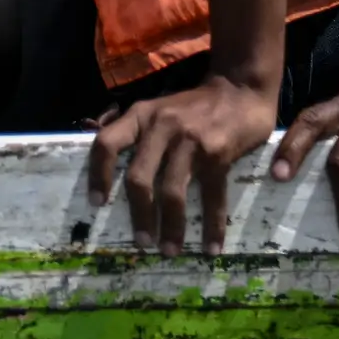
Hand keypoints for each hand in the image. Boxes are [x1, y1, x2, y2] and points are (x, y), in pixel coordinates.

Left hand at [85, 72, 277, 253]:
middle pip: (138, 177)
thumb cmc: (194, 105)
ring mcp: (190, 141)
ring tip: (170, 250)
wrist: (240, 88)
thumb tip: (108, 161)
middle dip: (139, 214)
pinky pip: (212, 197)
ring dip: (171, 226)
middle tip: (141, 241)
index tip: (97, 204)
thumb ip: (136, 131)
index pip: (106, 144)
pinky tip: (210, 246)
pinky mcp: (218, 154)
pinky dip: (211, 226)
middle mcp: (161, 127)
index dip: (97, 175)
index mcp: (140, 116)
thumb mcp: (157, 108)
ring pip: (172, 192)